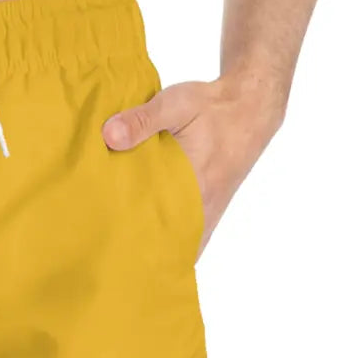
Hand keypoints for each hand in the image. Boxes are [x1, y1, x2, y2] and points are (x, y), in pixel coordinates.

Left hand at [101, 75, 285, 258]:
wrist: (249, 107)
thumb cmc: (213, 107)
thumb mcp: (176, 105)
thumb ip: (141, 120)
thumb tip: (108, 136)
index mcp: (195, 189)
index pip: (162, 231)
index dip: (138, 247)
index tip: (111, 252)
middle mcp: (204, 207)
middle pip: (168, 244)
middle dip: (140, 250)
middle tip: (107, 251)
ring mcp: (208, 210)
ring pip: (179, 242)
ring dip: (155, 246)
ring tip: (120, 249)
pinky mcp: (208, 206)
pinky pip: (189, 234)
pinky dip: (170, 238)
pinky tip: (145, 238)